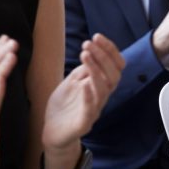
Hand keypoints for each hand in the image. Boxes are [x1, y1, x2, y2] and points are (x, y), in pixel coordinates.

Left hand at [42, 34, 124, 152]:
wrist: (53, 132)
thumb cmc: (64, 107)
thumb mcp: (72, 82)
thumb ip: (83, 70)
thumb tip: (91, 52)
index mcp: (100, 85)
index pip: (115, 66)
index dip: (110, 50)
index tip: (97, 36)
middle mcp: (101, 97)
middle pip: (114, 75)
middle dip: (103, 56)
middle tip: (89, 43)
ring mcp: (93, 110)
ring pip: (104, 89)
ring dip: (96, 70)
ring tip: (85, 55)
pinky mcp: (83, 123)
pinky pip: (90, 109)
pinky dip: (88, 95)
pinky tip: (83, 84)